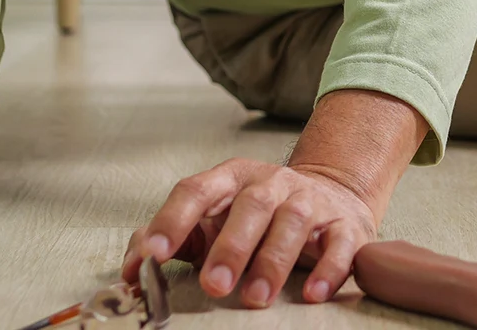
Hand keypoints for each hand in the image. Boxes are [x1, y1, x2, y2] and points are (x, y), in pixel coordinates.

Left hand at [122, 158, 379, 308]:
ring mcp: (310, 200)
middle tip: (214, 285)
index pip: (197, 190)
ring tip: (255, 298)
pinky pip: (339, 243)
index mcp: (231, 178)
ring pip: (293, 222)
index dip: (173, 220)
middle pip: (251, 205)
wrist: (331, 194)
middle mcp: (272, 183)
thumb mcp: (213, 218)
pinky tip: (313, 294)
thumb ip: (172, 238)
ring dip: (273, 261)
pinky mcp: (345, 224)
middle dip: (231, 246)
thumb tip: (132, 269)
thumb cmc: (257, 216)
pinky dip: (329, 268)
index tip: (154, 254)